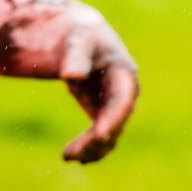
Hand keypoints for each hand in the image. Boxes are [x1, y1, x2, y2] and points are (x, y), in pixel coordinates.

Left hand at [0, 0, 138, 162]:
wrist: (76, 35)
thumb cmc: (78, 33)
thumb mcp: (76, 40)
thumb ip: (76, 56)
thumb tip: (72, 75)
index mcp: (124, 74)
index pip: (123, 101)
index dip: (113, 119)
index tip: (100, 135)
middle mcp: (124, 92)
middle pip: (115, 123)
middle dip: (97, 141)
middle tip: (70, 154)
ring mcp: (114, 104)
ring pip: (109, 135)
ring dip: (91, 149)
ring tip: (67, 156)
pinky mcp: (102, 111)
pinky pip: (100, 136)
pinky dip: (88, 147)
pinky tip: (69, 156)